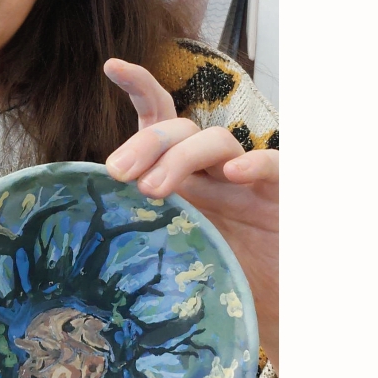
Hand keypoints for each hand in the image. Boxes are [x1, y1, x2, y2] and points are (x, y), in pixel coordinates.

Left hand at [103, 58, 277, 372]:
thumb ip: (144, 237)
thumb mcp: (173, 258)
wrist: (280, 311)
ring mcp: (251, 182)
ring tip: (155, 189)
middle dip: (146, 142)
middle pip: (180, 129)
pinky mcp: (285, 198)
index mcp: (186, 179)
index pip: (161, 122)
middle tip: (119, 172)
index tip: (111, 67)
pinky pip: (275, 167)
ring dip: (181, 157)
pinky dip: (256, 164)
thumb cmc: (225, 284)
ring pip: (218, 141)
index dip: (140, 88)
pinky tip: (233, 174)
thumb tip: (91, 232)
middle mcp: (216, 172)